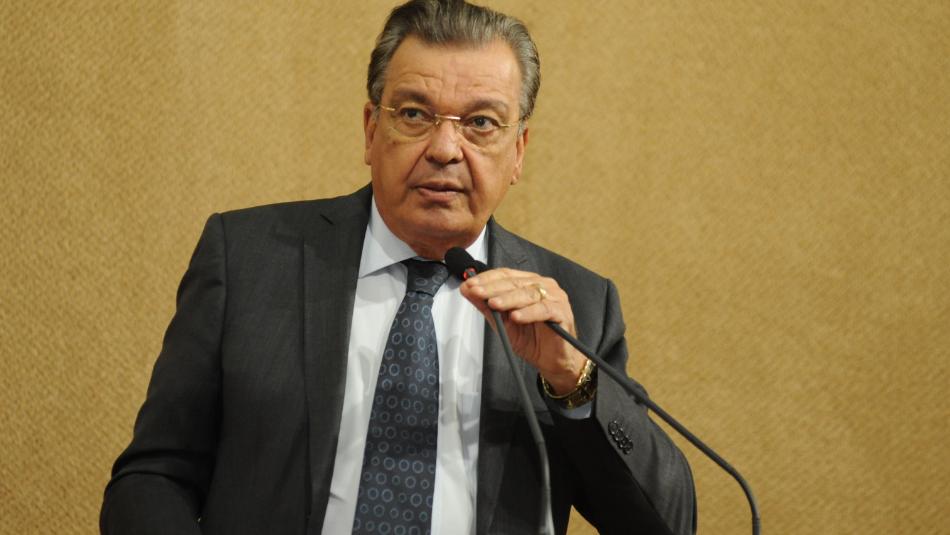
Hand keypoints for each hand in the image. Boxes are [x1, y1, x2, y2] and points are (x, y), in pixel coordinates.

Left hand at [459, 268, 587, 393]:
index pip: (505, 275)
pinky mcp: (562, 312)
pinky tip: (516, 317)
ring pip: (528, 294)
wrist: (551, 360)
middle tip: (476, 292)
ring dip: (508, 299)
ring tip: (493, 304)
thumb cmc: (531, 339)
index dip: (486, 279)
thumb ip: (487, 306)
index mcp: (529, 283)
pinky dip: (528, 313)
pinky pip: (543, 310)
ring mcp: (555, 297)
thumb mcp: (503, 323)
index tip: (469, 285)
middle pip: (515, 283)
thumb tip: (467, 290)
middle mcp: (543, 286)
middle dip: (492, 288)